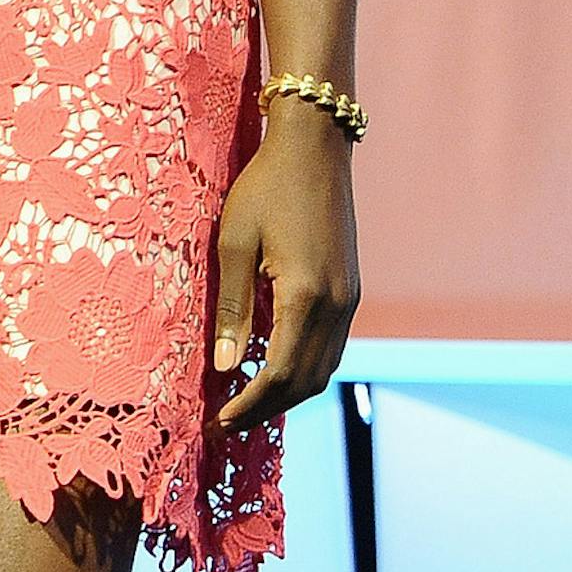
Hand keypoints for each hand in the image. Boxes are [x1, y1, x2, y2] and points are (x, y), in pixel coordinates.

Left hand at [213, 101, 360, 429]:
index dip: (250, 405)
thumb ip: (232, 307)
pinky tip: (274, 368)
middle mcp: (338, 305)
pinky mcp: (350, 290)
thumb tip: (224, 365)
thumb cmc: (265, 187)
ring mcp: (350, 299)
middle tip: (228, 423)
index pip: (280, 374)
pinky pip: (330, 345)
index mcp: (307, 296)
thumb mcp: (233, 243)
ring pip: (324, 367)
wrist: (315, 148)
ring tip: (246, 405)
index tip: (220, 422)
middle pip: (307, 380)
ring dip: (287, 393)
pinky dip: (303, 368)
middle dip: (267, 408)